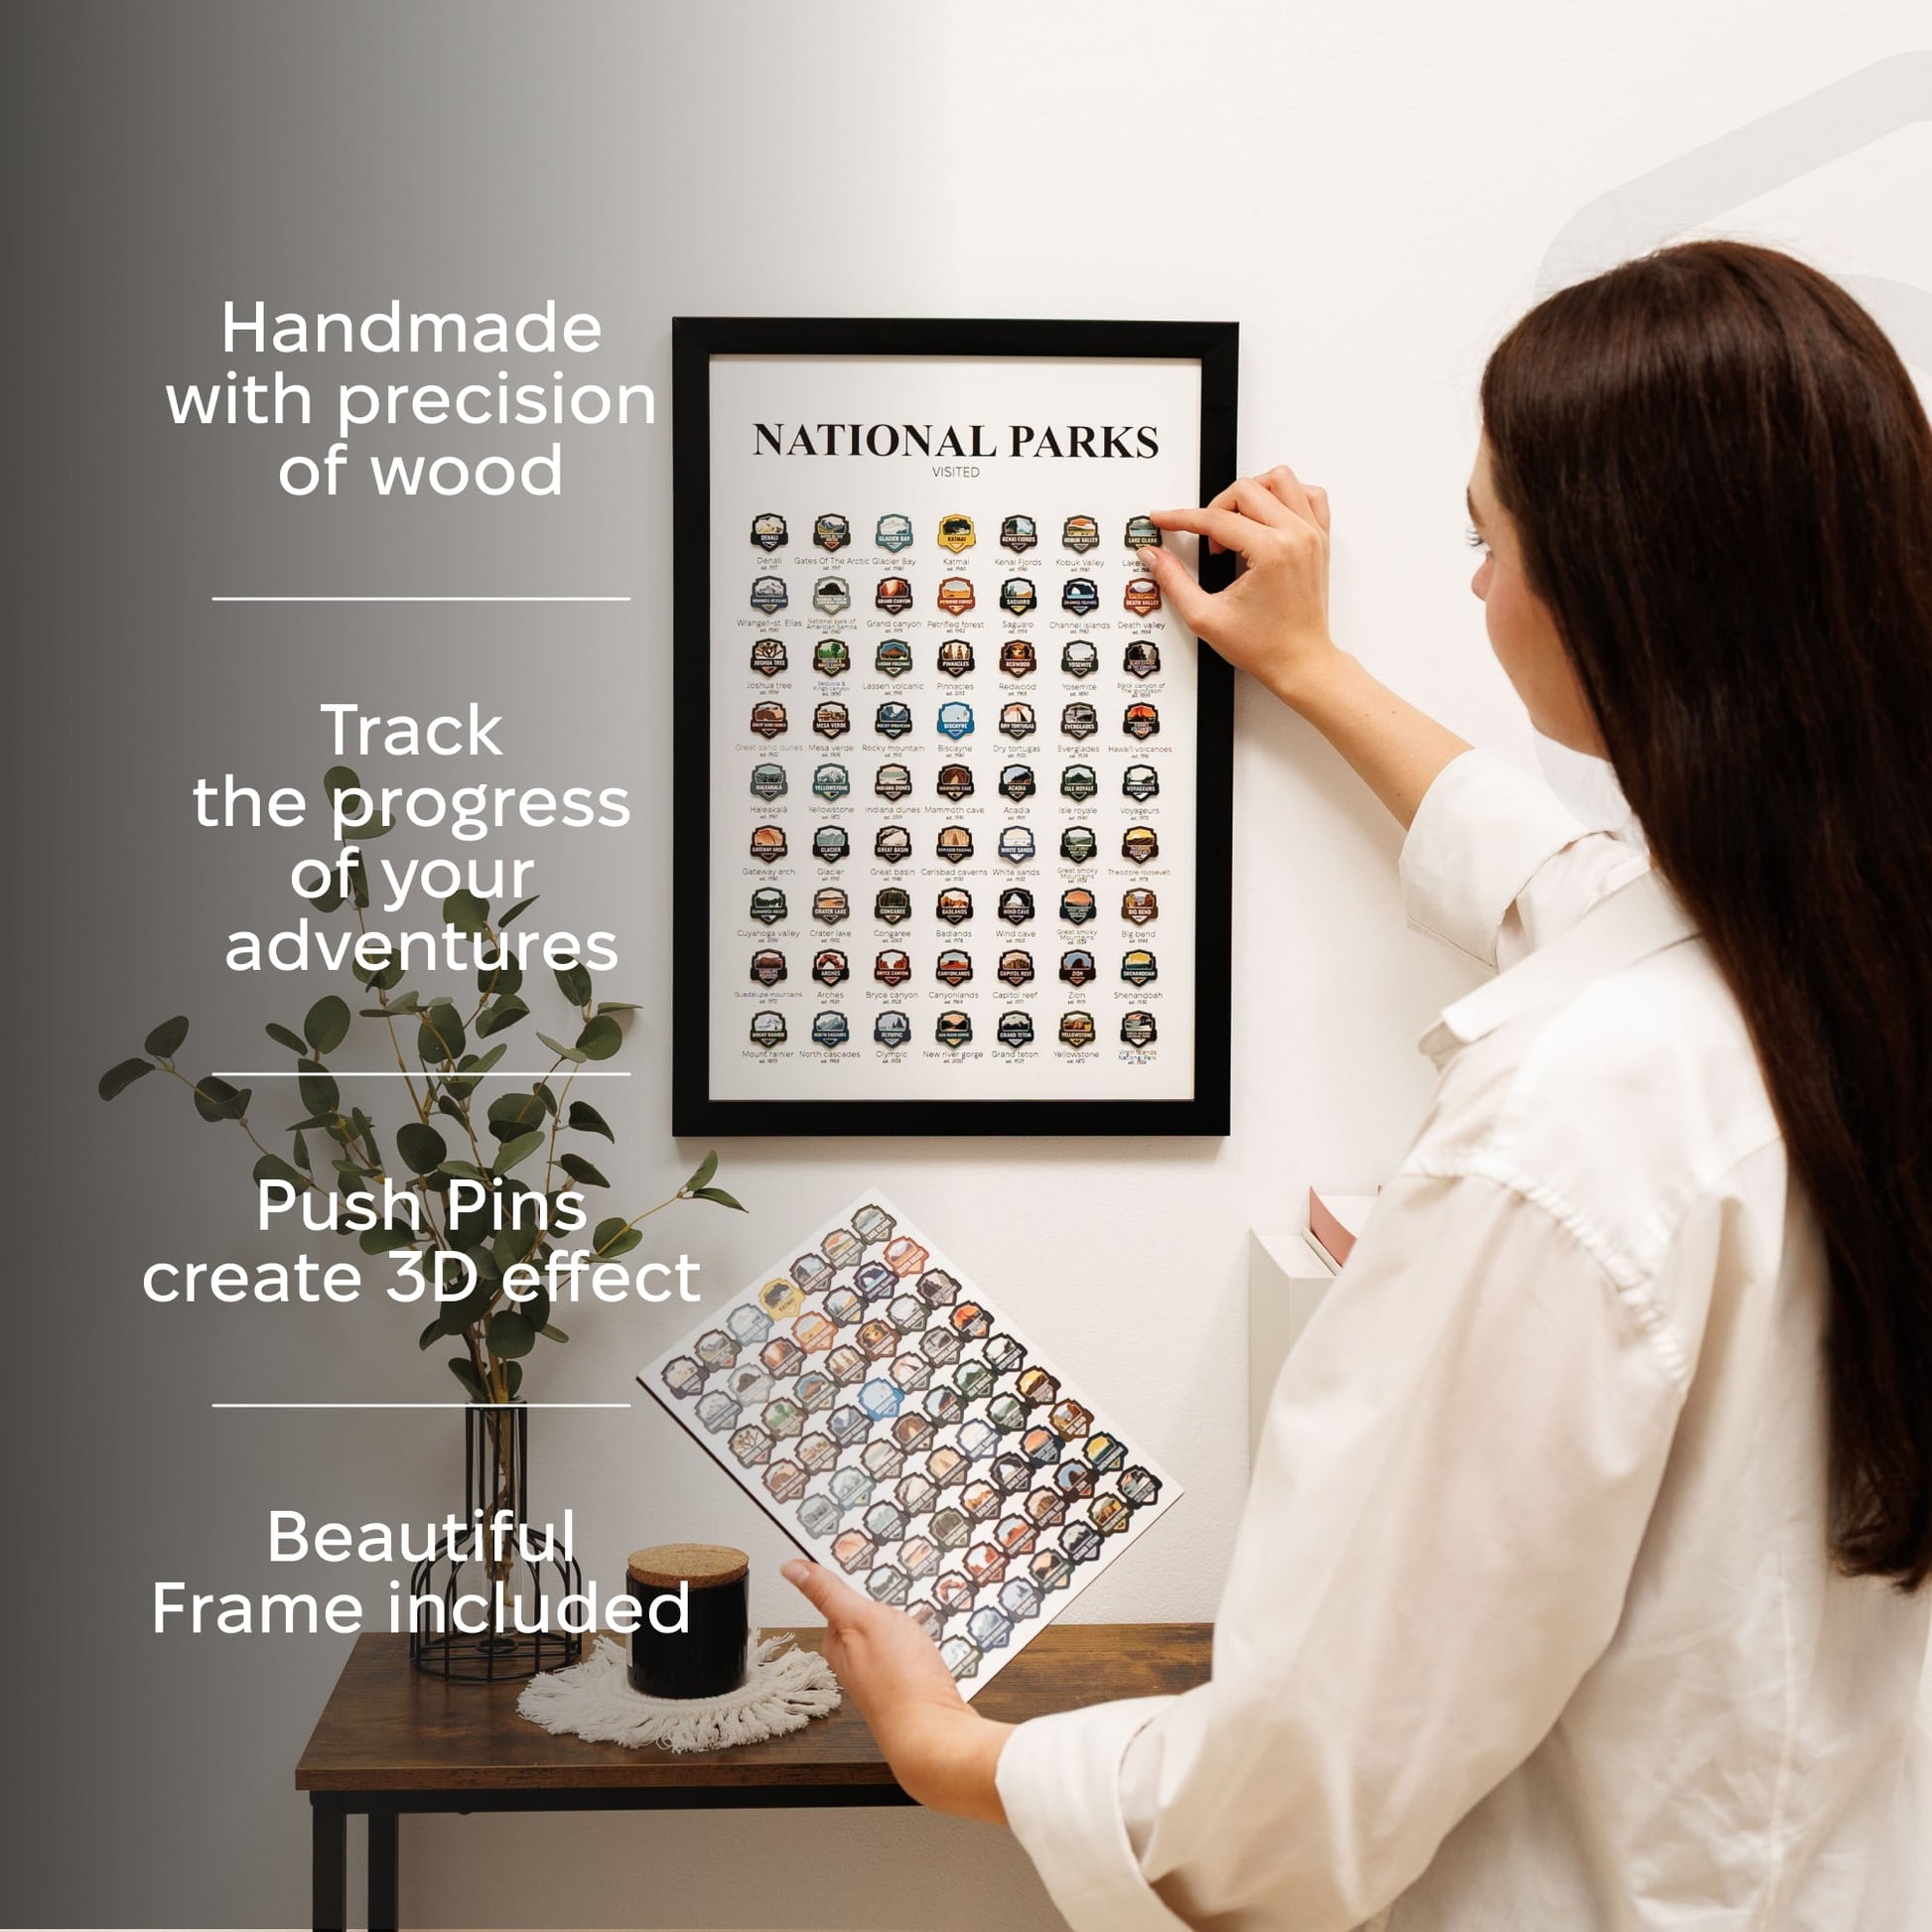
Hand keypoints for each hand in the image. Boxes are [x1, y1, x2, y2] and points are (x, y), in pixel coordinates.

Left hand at [784, 1557, 1011, 1823]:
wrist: (937, 1736)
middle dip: (891, 1597)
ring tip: (925, 1615)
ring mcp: (886, 1674)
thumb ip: (829, 1593)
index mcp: (838, 1642)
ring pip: (898, 1630)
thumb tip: (791, 1569)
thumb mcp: (862, 1621)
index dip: (858, 1575)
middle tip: (906, 1586)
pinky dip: (928, 1639)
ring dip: (913, 1618)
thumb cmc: (900, 1683)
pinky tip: (937, 1640)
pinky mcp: (911, 1685)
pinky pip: (917, 1649)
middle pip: (872, 1612)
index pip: (840, 1595)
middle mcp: (857, 1660)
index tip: (869, 1555)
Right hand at [1144, 464, 1342, 706]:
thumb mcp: (1206, 617)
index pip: (1215, 518)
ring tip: (1237, 520)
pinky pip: (1310, 495)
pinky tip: (1269, 515)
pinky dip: (1288, 495)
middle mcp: (1296, 536)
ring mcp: (1313, 535)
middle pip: (1246, 489)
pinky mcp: (1320, 539)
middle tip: (1207, 540)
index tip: (1164, 519)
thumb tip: (1154, 556)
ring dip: (1252, 491)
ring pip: (1281, 479)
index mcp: (1271, 552)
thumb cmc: (1265, 646)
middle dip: (1215, 509)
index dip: (1182, 518)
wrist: (1300, 662)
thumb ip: (1174, 581)